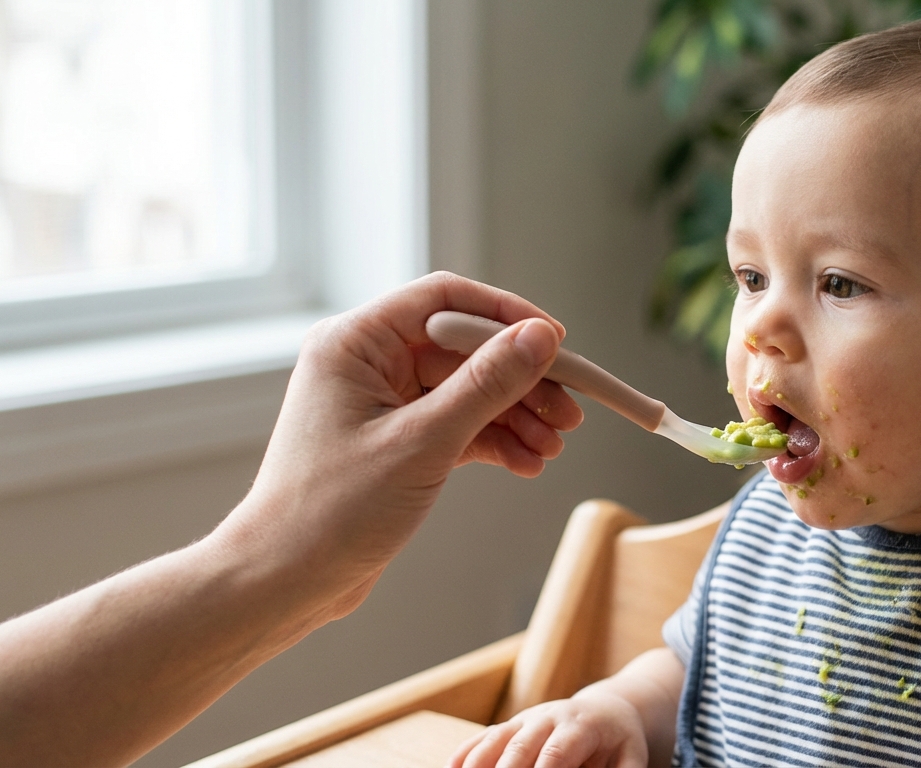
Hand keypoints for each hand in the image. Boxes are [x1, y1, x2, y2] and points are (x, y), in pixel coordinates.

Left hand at [212, 272, 583, 619]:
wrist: (284, 582)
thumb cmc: (328, 512)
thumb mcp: (422, 442)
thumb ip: (486, 384)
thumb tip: (539, 338)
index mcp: (355, 343)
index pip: (445, 300)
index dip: (506, 315)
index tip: (555, 343)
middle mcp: (366, 363)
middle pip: (465, 350)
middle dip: (521, 381)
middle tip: (568, 410)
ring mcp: (381, 403)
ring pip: (467, 391)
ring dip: (514, 416)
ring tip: (553, 447)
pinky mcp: (395, 441)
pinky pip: (457, 426)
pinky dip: (493, 441)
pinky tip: (527, 462)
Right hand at [449, 691, 648, 767]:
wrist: (608, 709)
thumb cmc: (620, 741)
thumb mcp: (631, 759)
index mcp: (581, 726)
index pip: (556, 753)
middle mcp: (549, 718)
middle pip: (520, 747)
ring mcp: (526, 719)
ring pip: (497, 738)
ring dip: (478, 762)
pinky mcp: (511, 726)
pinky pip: (485, 737)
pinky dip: (467, 751)